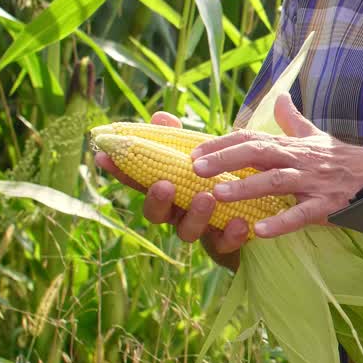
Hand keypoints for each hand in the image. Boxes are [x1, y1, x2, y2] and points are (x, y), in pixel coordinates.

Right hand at [95, 112, 246, 270]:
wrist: (259, 212)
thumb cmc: (220, 179)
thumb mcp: (204, 155)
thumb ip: (181, 139)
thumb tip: (161, 117)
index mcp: (169, 189)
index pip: (139, 180)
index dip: (120, 170)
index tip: (104, 156)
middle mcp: (179, 213)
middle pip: (156, 214)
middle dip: (157, 200)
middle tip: (165, 184)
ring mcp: (201, 230)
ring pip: (187, 231)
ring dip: (195, 215)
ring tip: (207, 197)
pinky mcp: (225, 243)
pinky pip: (223, 244)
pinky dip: (230, 235)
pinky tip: (239, 222)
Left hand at [191, 94, 362, 237]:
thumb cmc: (344, 159)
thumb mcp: (316, 136)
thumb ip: (292, 120)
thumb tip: (279, 97)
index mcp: (293, 145)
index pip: (252, 139)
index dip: (223, 144)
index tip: (195, 152)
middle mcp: (300, 160)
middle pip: (259, 154)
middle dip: (226, 159)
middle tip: (195, 168)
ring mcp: (313, 182)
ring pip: (276, 181)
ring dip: (246, 188)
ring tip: (218, 195)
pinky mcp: (327, 205)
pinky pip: (301, 214)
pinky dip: (281, 222)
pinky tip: (259, 230)